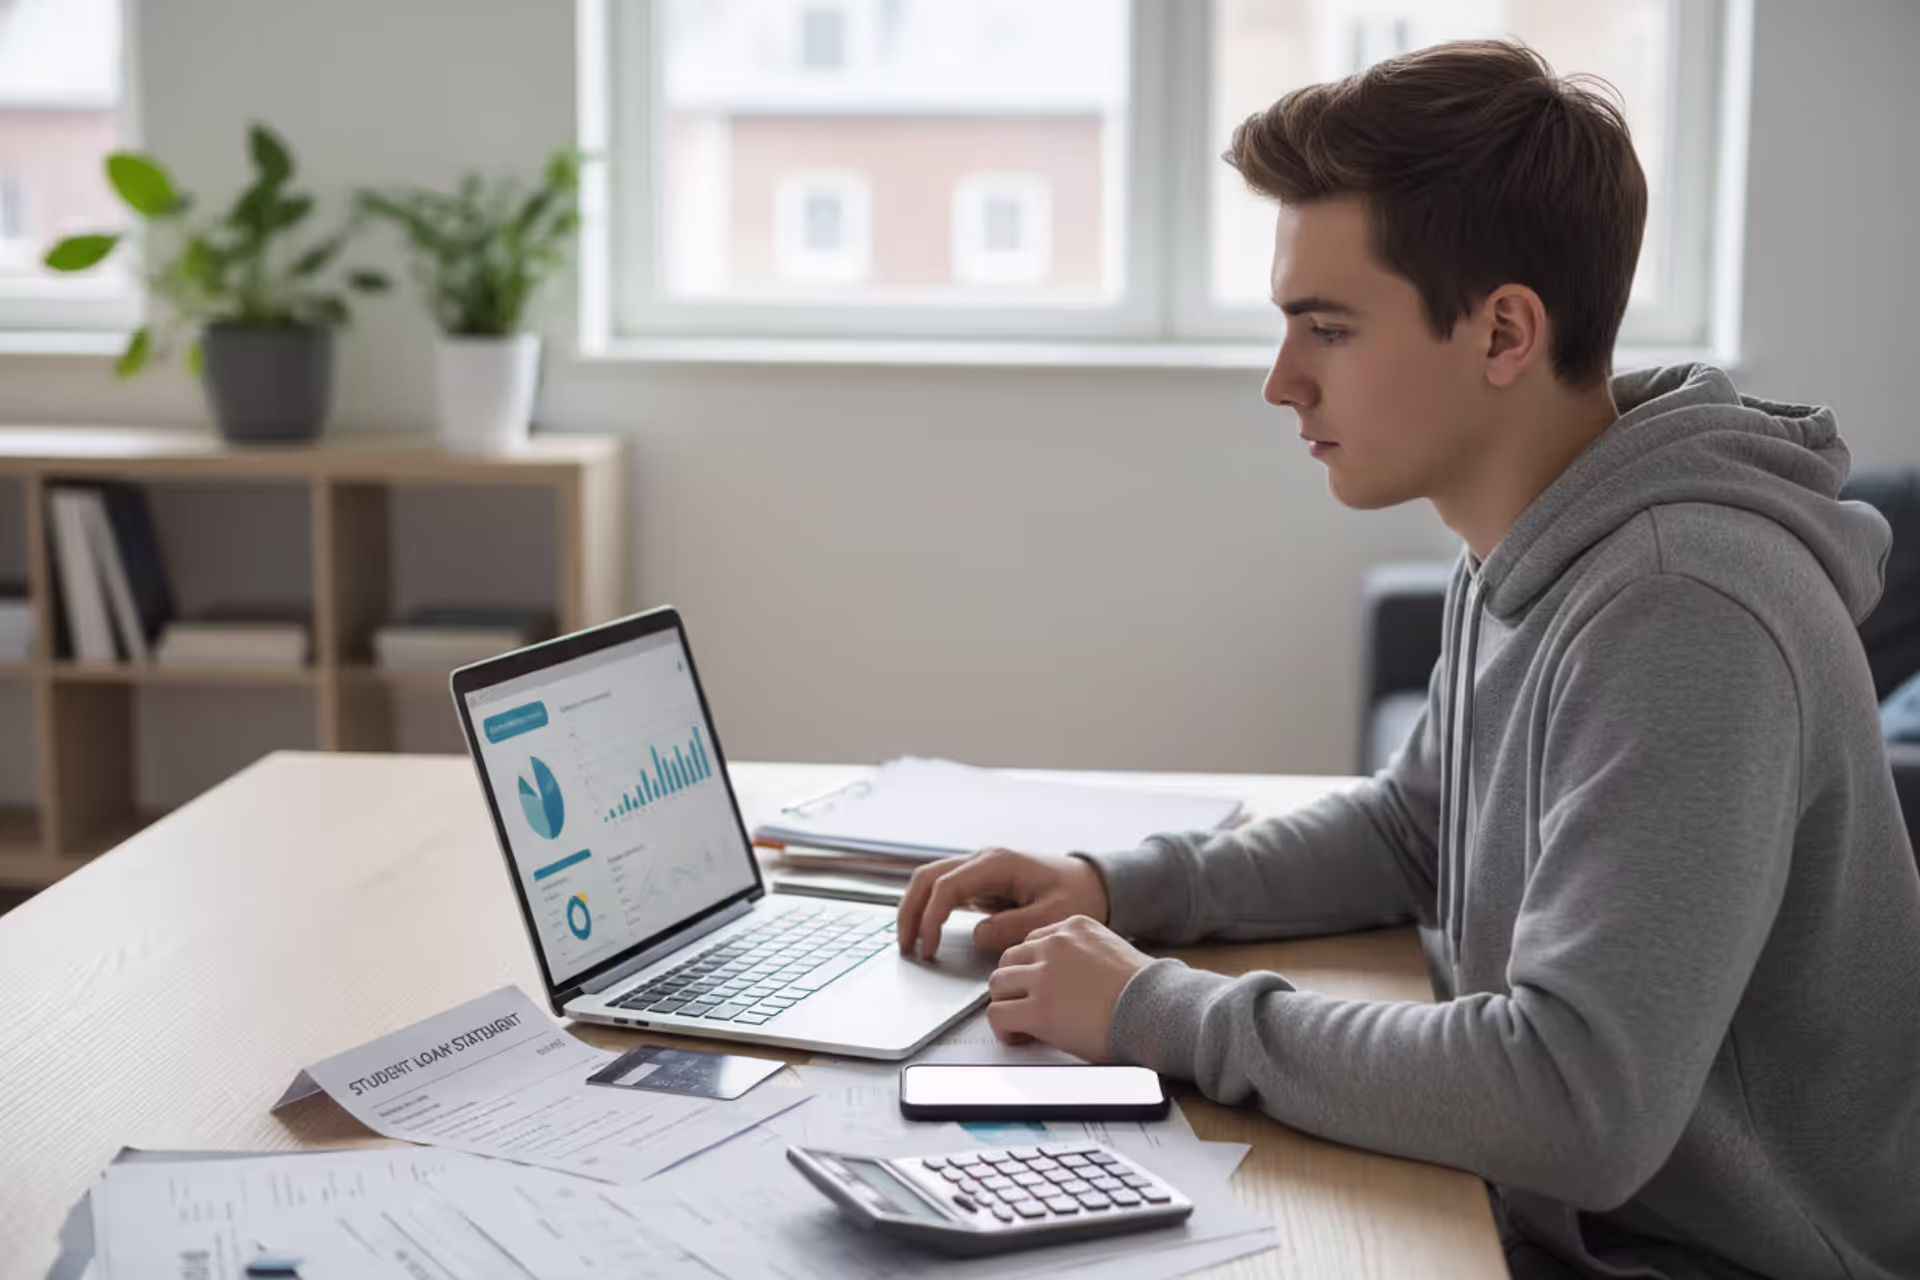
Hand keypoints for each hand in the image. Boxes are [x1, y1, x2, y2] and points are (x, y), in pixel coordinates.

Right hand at [896, 847, 1109, 959]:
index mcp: (998, 863)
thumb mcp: (1053, 916)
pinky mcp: (982, 881)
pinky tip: (927, 931)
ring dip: (915, 908)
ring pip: (931, 880)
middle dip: (910, 910)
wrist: (1094, 883)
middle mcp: (984, 860)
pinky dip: (929, 908)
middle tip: (905, 946)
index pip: (947, 887)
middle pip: (928, 877)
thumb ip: (1015, 925)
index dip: (932, 918)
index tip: (929, 948)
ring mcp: (980, 868)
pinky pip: (945, 889)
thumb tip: (978, 934)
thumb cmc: (1078, 896)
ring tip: (910, 942)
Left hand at [985, 916, 1155, 1061]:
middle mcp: (1055, 945)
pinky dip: (1003, 1028)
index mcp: (1074, 927)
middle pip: (1009, 959)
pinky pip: (998, 1014)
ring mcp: (1044, 976)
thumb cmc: (1149, 991)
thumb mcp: (1115, 952)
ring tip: (1022, 1022)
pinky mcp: (1039, 1009)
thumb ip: (1084, 955)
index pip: (1032, 941)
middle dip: (1015, 983)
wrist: (1159, 1011)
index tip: (1039, 986)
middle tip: (1026, 1005)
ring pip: (998, 984)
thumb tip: (1070, 978)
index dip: (1032, 968)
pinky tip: (1019, 1036)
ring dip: (1006, 1003)